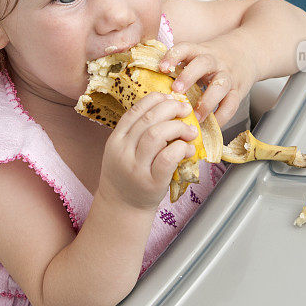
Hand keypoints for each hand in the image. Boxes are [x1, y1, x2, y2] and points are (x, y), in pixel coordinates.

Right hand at [97, 92, 196, 210]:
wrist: (122, 208)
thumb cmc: (128, 175)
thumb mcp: (124, 151)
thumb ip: (138, 132)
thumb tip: (168, 107)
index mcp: (116, 139)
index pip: (135, 110)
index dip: (155, 99)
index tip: (170, 97)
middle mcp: (123, 152)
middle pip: (149, 119)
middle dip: (171, 109)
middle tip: (185, 109)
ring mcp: (136, 168)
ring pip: (157, 135)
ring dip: (178, 128)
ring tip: (189, 131)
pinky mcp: (151, 183)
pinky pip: (168, 158)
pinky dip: (181, 149)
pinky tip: (189, 149)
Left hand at [159, 39, 258, 125]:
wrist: (248, 53)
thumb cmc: (215, 59)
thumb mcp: (198, 55)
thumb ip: (180, 66)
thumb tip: (152, 85)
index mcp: (200, 51)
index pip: (186, 48)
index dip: (173, 56)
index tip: (162, 68)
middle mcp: (215, 61)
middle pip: (203, 63)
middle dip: (189, 76)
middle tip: (176, 90)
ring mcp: (228, 76)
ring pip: (220, 85)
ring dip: (207, 101)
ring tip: (195, 115)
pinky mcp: (239, 90)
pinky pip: (232, 104)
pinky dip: (222, 116)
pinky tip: (211, 125)